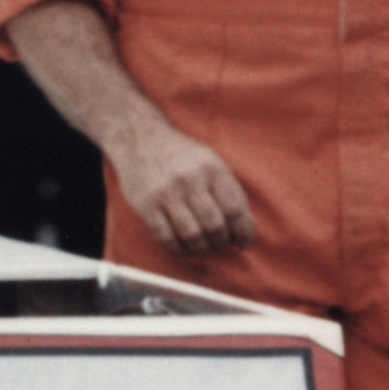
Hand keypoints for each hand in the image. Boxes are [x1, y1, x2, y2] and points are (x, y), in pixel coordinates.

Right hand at [112, 119, 255, 256]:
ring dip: (202, 249)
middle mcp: (190, 180)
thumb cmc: (183, 156)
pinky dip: (179, 250)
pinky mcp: (146, 205)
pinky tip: (184, 248)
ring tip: (204, 248)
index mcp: (212, 169)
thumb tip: (248, 230)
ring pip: (191, 235)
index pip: (234, 210)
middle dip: (221, 242)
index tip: (245, 244)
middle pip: (214, 226)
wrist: (140, 139)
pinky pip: (166, 238)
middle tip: (220, 244)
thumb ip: (231, 194)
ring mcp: (166, 193)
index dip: (243, 233)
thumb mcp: (212, 164)